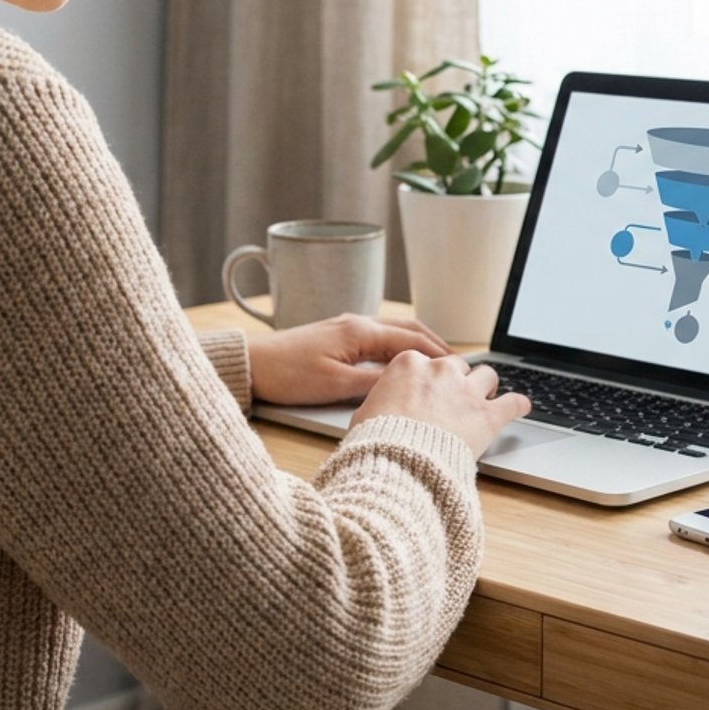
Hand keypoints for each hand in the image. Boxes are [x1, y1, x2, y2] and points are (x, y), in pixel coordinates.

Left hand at [246, 312, 452, 406]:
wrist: (251, 364)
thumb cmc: (287, 374)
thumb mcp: (334, 386)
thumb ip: (373, 384)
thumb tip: (404, 385)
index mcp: (360, 332)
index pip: (411, 340)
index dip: (437, 355)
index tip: (457, 368)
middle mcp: (357, 323)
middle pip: (408, 329)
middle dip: (434, 345)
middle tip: (456, 363)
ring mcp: (347, 327)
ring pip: (394, 331)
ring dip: (418, 343)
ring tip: (437, 361)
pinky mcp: (337, 336)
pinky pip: (379, 336)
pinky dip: (399, 345)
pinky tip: (402, 359)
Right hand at [349, 352, 531, 458]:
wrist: (398, 462)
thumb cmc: (376, 441)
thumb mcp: (366, 413)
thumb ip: (382, 401)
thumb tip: (379, 409)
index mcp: (409, 364)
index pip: (425, 362)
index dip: (429, 378)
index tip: (429, 389)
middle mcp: (441, 371)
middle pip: (457, 366)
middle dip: (457, 380)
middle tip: (456, 397)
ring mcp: (466, 391)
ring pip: (487, 375)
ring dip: (487, 386)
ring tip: (488, 396)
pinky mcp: (487, 416)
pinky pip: (513, 403)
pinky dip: (519, 405)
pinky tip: (522, 407)